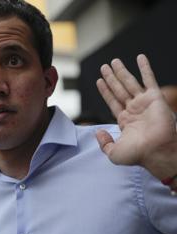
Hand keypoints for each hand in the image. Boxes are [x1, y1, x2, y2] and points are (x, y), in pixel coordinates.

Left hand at [96, 54, 176, 180]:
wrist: (156, 152)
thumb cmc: (137, 155)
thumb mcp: (113, 152)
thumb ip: (104, 143)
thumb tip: (98, 132)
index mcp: (125, 121)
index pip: (112, 101)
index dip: (106, 91)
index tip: (99, 81)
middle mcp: (134, 110)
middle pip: (119, 89)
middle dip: (111, 78)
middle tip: (104, 67)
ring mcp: (144, 103)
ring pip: (130, 82)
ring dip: (122, 71)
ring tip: (113, 61)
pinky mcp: (155, 98)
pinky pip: (149, 79)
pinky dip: (145, 67)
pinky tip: (140, 57)